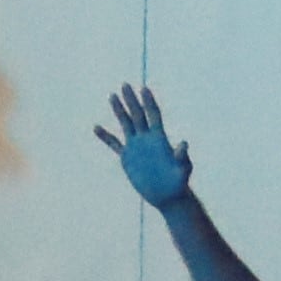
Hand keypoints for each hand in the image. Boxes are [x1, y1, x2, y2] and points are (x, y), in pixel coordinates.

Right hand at [94, 84, 192, 205]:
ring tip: (112, 95)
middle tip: (125, 85)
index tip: (144, 89)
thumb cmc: (178, 182)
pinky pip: (114, 144)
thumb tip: (184, 144)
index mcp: (159, 138)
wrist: (167, 195)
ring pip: (126, 124)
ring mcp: (136, 146)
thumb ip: (182, 156)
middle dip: (131, 100)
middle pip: (138, 115)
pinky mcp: (127, 158)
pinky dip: (106, 137)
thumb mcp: (182, 169)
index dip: (149, 102)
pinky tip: (96, 127)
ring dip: (119, 110)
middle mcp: (147, 138)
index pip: (153, 115)